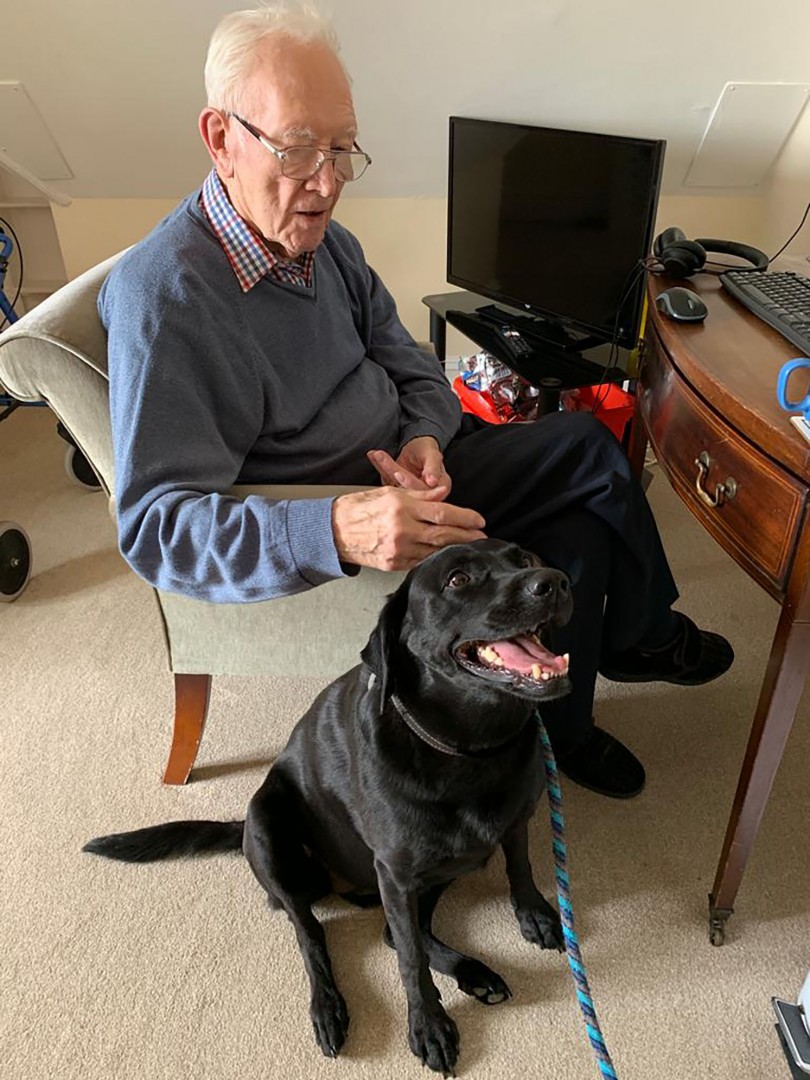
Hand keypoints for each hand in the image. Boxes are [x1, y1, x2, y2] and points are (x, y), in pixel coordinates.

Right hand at [332, 485, 486, 570]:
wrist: (334, 531)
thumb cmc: (359, 508)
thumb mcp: (390, 492)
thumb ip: (420, 495)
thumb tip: (443, 493)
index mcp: (402, 508)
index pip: (443, 513)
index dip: (465, 517)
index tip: (480, 520)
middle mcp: (402, 530)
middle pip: (444, 535)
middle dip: (467, 536)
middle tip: (483, 538)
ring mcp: (398, 550)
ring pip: (435, 551)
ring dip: (454, 549)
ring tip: (469, 546)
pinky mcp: (394, 564)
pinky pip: (421, 561)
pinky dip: (435, 557)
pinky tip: (446, 555)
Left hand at [367, 437, 451, 493]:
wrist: (417, 446)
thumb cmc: (427, 448)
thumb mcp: (432, 454)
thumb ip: (433, 467)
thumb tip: (433, 482)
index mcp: (441, 487)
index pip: (423, 490)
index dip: (409, 482)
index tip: (398, 473)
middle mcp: (427, 493)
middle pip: (407, 488)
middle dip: (393, 472)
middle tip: (382, 458)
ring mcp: (410, 492)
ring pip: (395, 484)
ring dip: (385, 468)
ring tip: (377, 455)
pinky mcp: (397, 488)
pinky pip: (387, 479)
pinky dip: (380, 467)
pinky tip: (375, 457)